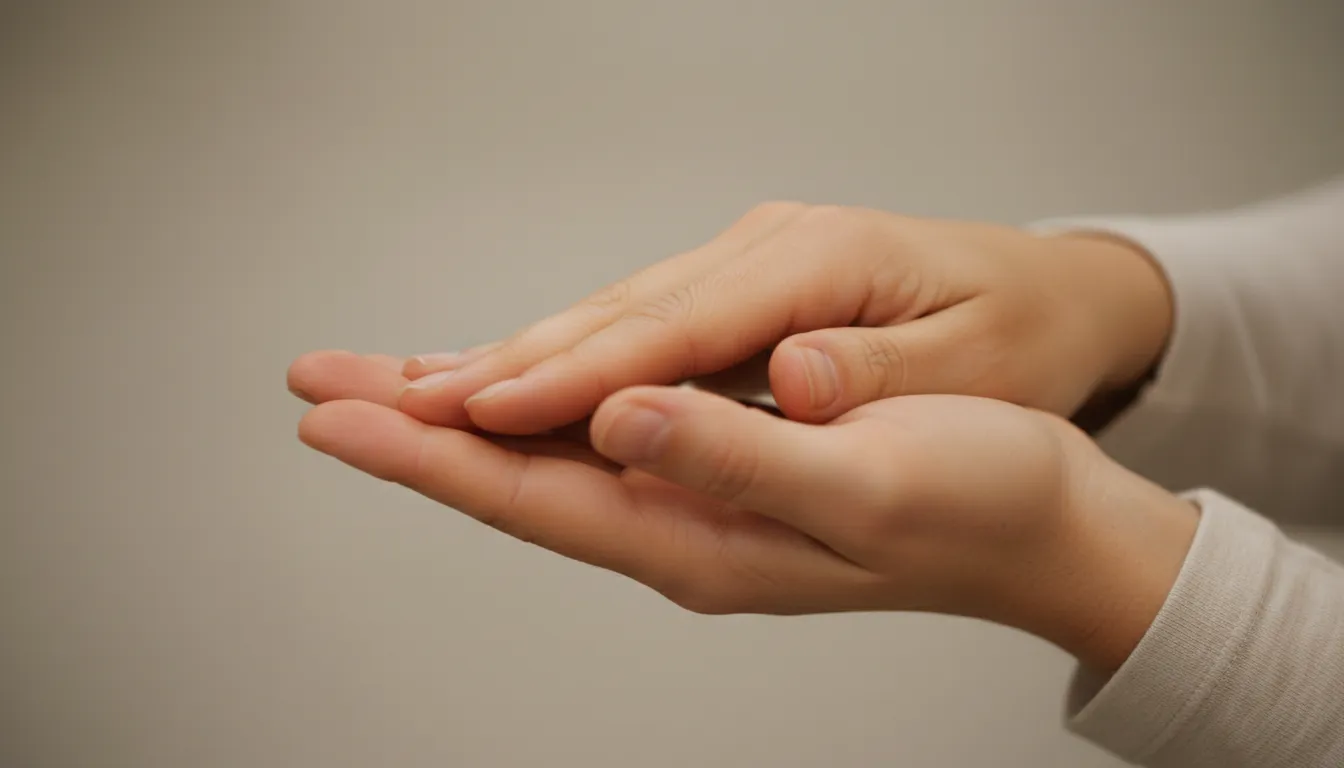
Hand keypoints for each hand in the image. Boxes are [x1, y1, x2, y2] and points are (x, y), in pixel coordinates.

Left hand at [290, 350, 1196, 671]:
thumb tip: (618, 418)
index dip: (430, 452)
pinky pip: (604, 444)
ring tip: (388, 386)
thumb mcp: (864, 483)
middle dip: (415, 433)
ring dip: (466, 422)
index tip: (341, 412)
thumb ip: (735, 459)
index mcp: (701, 539)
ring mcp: (700, 507)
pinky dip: (542, 413)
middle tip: (323, 386)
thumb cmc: (975, 502)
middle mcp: (682, 529)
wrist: (1044, 526)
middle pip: (517, 479)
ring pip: (552, 461)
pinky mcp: (726, 477)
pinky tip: (516, 396)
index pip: (531, 493)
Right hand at [397, 204, 1172, 433]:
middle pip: (607, 317)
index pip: (668, 333)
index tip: (473, 410)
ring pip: (603, 318)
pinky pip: (629, 325)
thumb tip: (786, 377)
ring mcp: (743, 266)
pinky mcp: (737, 288)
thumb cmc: (1018, 336)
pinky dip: (554, 357)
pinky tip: (494, 381)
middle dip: (486, 363)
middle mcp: (762, 254)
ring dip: (501, 360)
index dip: (568, 379)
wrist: (1056, 296)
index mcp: (819, 266)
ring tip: (395, 390)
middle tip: (359, 390)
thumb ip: (874, 381)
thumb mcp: (975, 367)